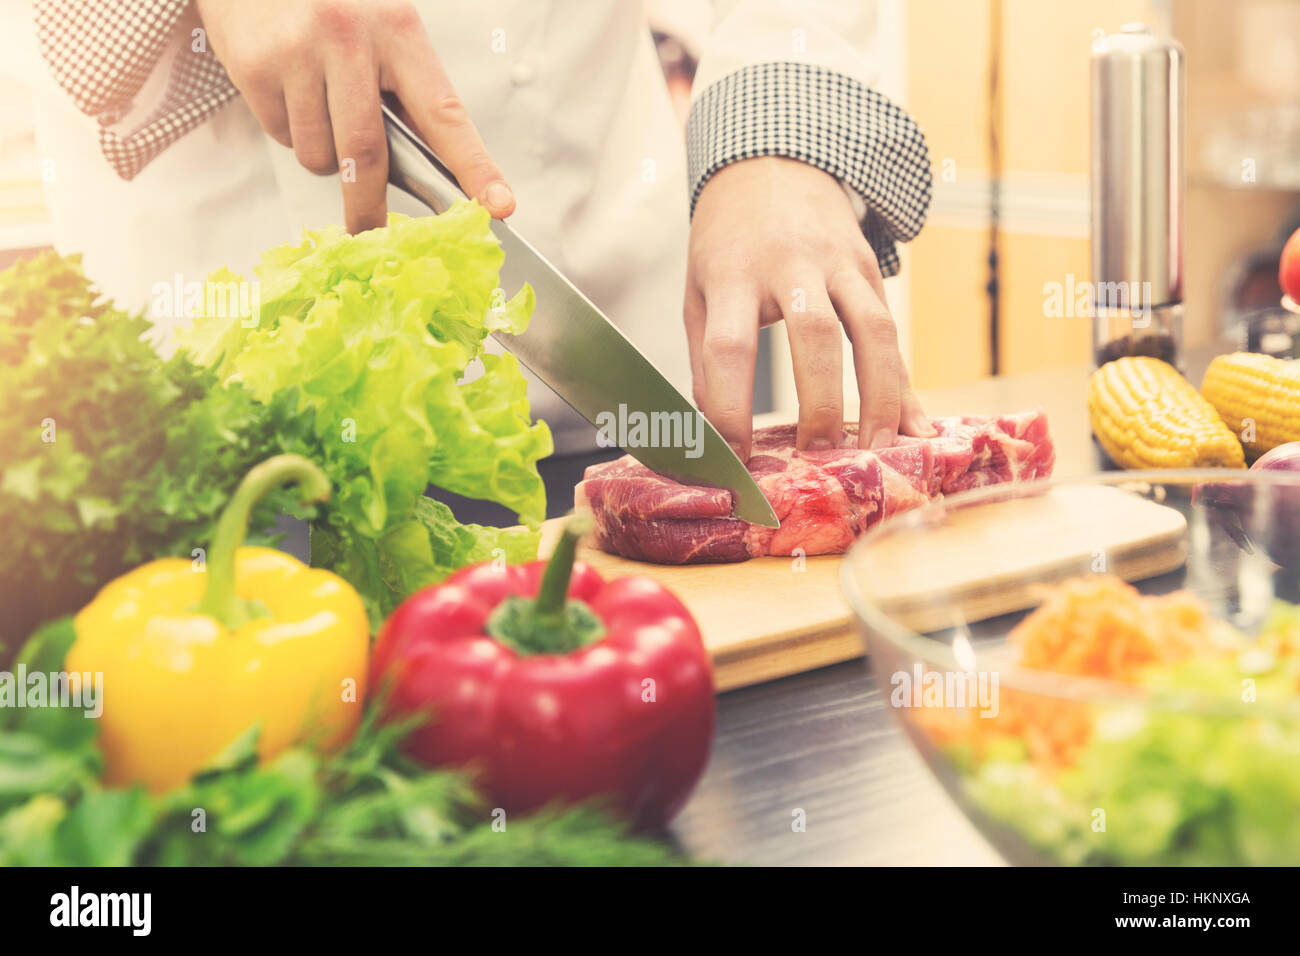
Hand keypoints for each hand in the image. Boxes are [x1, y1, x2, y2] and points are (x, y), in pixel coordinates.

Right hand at [195, 0, 513, 232]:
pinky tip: (288, 90)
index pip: (445, 114)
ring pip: (321, 154)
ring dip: (325, 156)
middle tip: (371, 235)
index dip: (474, 168)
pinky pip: (282, 136)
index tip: (500, 206)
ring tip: (319, 108)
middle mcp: (349, 37)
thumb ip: (408, 96)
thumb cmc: (334, 7)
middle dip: (368, 206)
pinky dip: (291, 131)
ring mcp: (298, 51)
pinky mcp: (254, 67)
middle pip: (368, 153)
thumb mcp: (384, 32)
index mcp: (398, 30)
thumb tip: (436, 176)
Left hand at [685, 157, 933, 459]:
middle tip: (817, 458)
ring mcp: (838, 262)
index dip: (731, 406)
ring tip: (875, 450)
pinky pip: (892, 330)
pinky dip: (905, 383)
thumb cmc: (727, 245)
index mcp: (732, 273)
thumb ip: (707, 363)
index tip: (735, 457)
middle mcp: (789, 264)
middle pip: (814, 334)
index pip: (729, 346)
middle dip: (820, 404)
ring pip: (872, 330)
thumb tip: (718, 438)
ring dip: (879, 397)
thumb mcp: (699, 293)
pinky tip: (913, 425)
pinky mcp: (870, 267)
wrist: (770, 164)